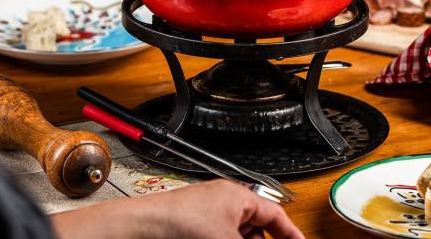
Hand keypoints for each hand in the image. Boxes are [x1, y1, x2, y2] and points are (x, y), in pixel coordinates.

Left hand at [52, 179, 303, 238]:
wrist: (140, 229)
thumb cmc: (179, 223)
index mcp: (238, 196)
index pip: (275, 214)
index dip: (290, 232)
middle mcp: (223, 202)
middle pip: (256, 227)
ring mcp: (205, 215)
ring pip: (235, 233)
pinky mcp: (190, 228)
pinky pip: (217, 235)